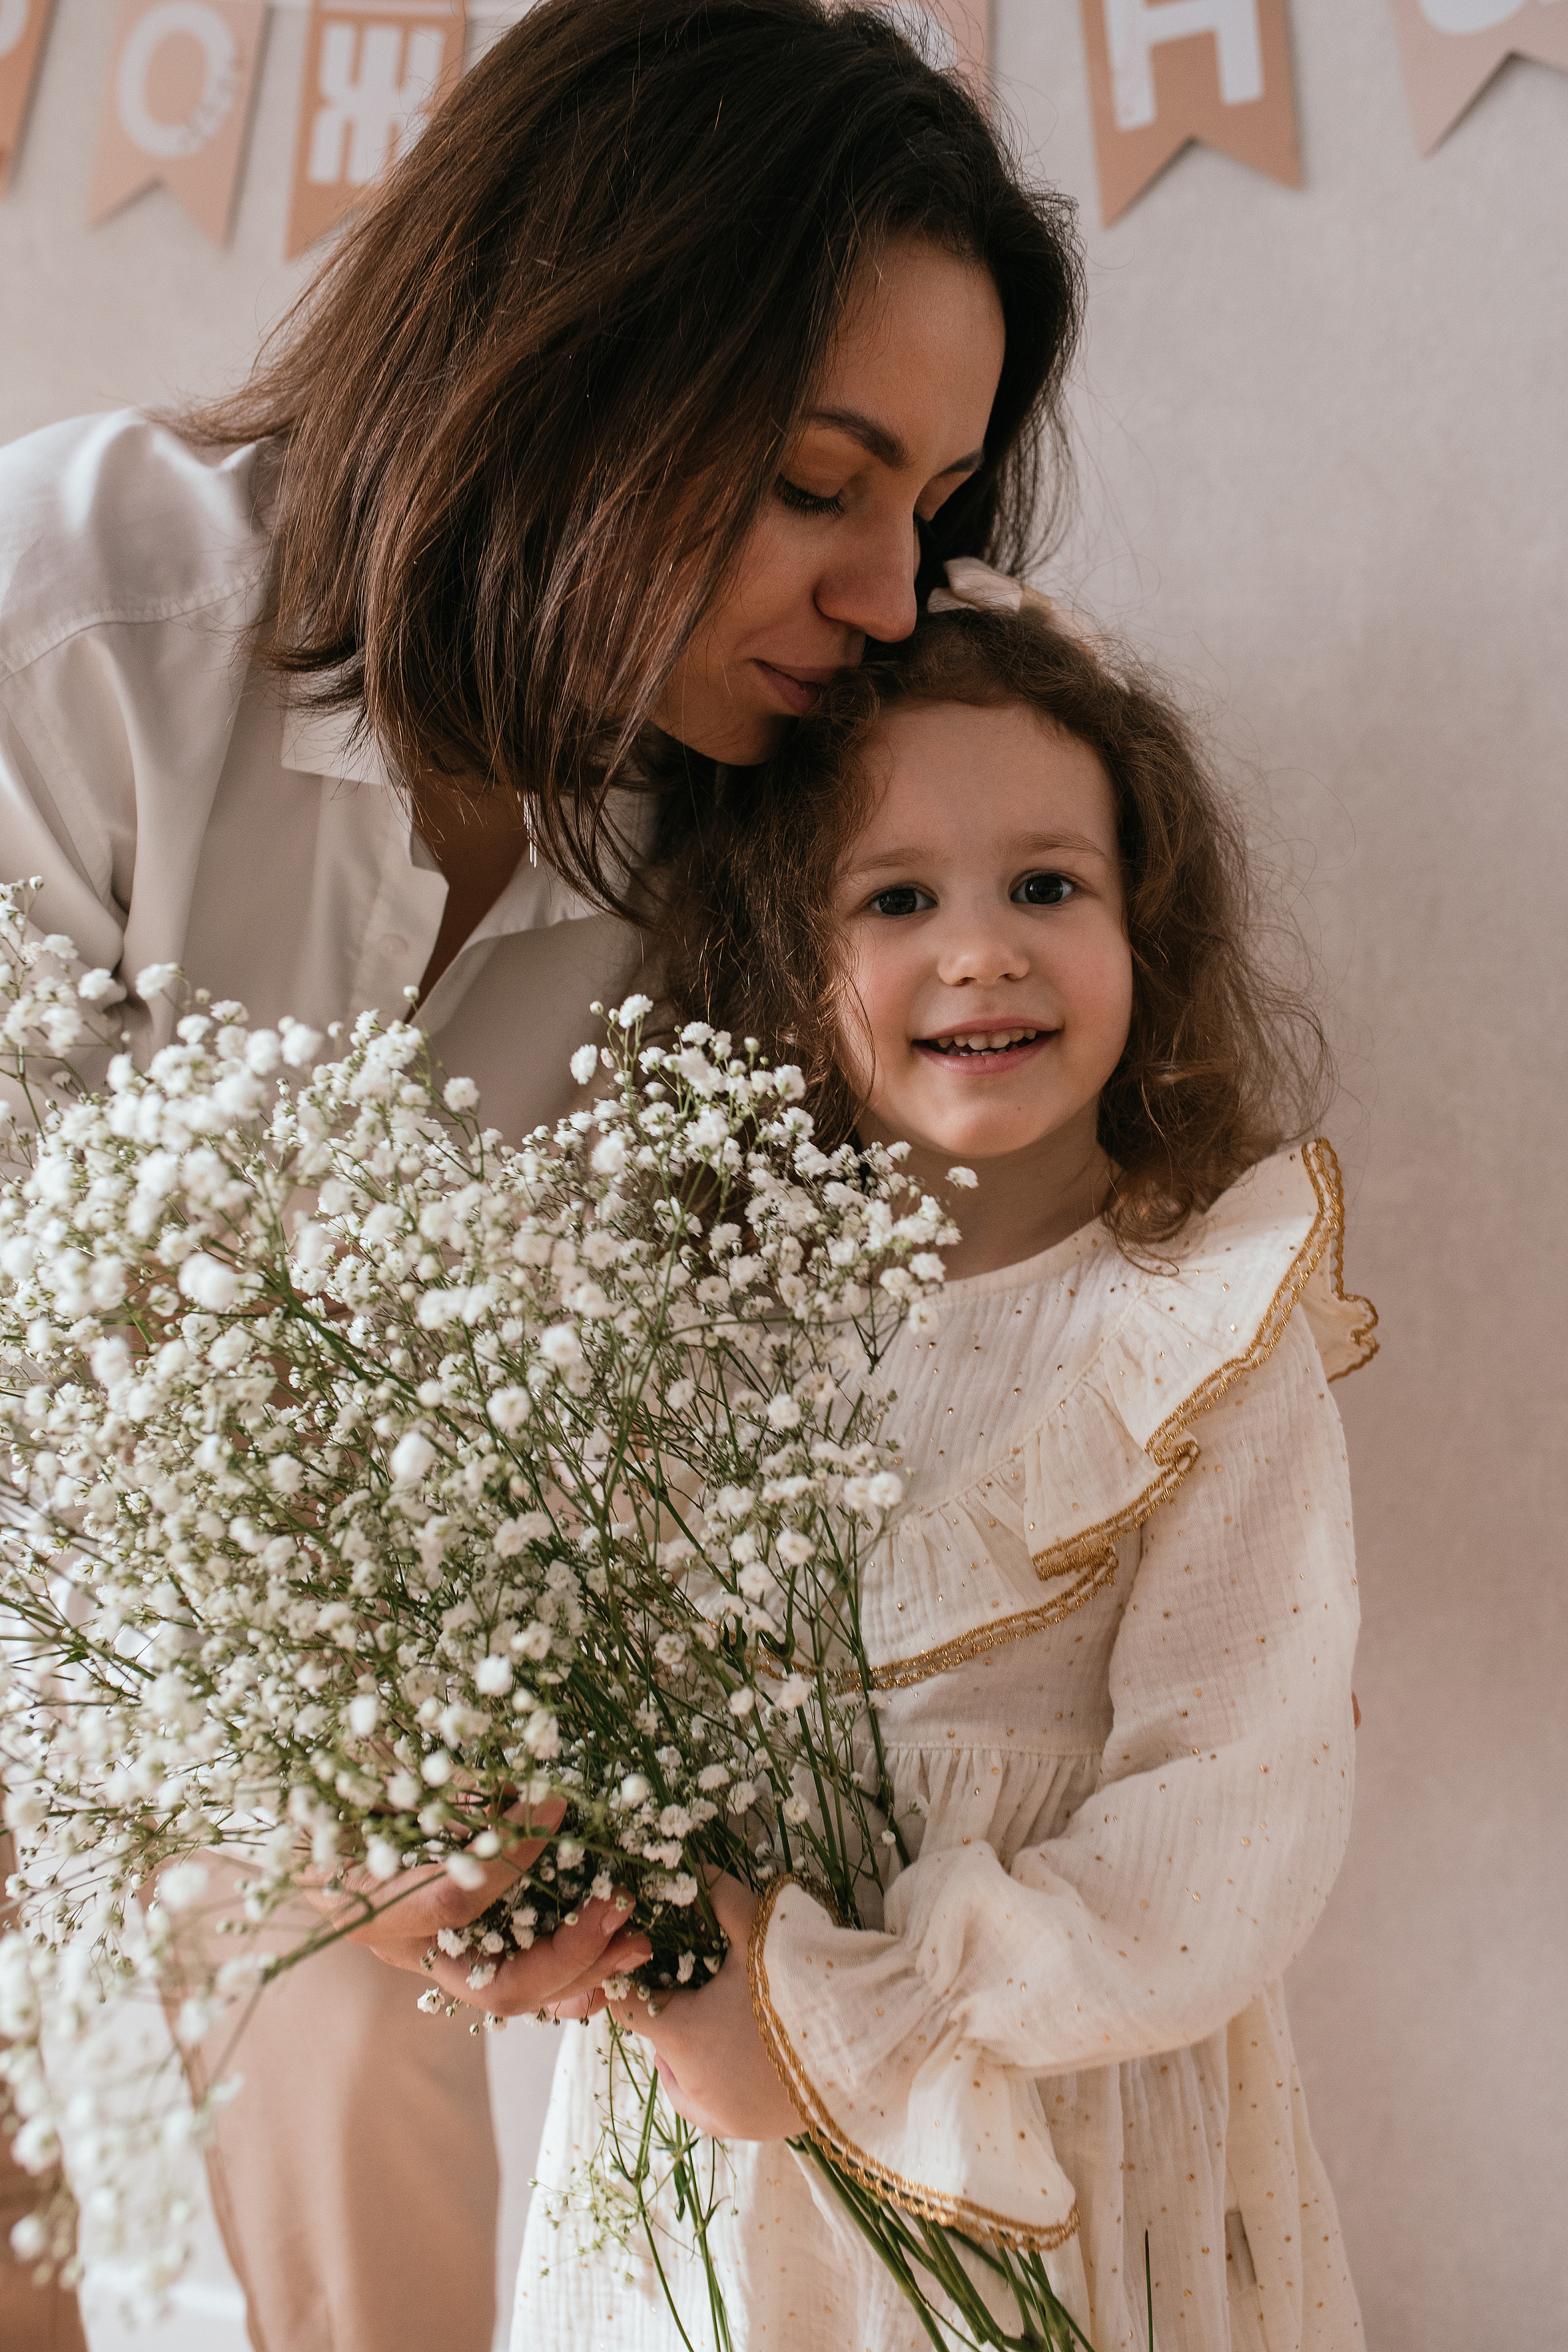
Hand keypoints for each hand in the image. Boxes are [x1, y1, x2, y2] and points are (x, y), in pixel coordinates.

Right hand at [303, 1800, 652, 2017]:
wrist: (309, 1827)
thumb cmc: (340, 1788)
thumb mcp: (384, 1775)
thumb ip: (441, 1784)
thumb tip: (522, 1786)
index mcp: (370, 1904)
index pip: (453, 1902)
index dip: (514, 1858)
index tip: (558, 1806)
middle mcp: (406, 1950)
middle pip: (495, 1983)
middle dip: (569, 1949)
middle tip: (619, 1899)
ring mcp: (437, 1962)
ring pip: (518, 1999)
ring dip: (587, 1971)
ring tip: (637, 1937)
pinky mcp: (464, 1958)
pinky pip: (527, 1992)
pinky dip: (574, 1984)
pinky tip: (616, 1962)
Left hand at [558, 1876, 803, 2141]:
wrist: (872, 2040)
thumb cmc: (807, 1982)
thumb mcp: (761, 1930)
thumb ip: (720, 1896)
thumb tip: (695, 1867)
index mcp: (683, 2038)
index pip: (628, 2010)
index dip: (636, 1983)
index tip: (654, 1966)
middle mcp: (694, 2086)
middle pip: (657, 2046)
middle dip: (669, 2016)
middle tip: (698, 1987)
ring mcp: (723, 2116)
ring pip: (681, 2082)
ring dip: (688, 2055)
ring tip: (718, 2019)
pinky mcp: (751, 2131)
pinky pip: (711, 2109)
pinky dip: (713, 2083)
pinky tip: (738, 2053)